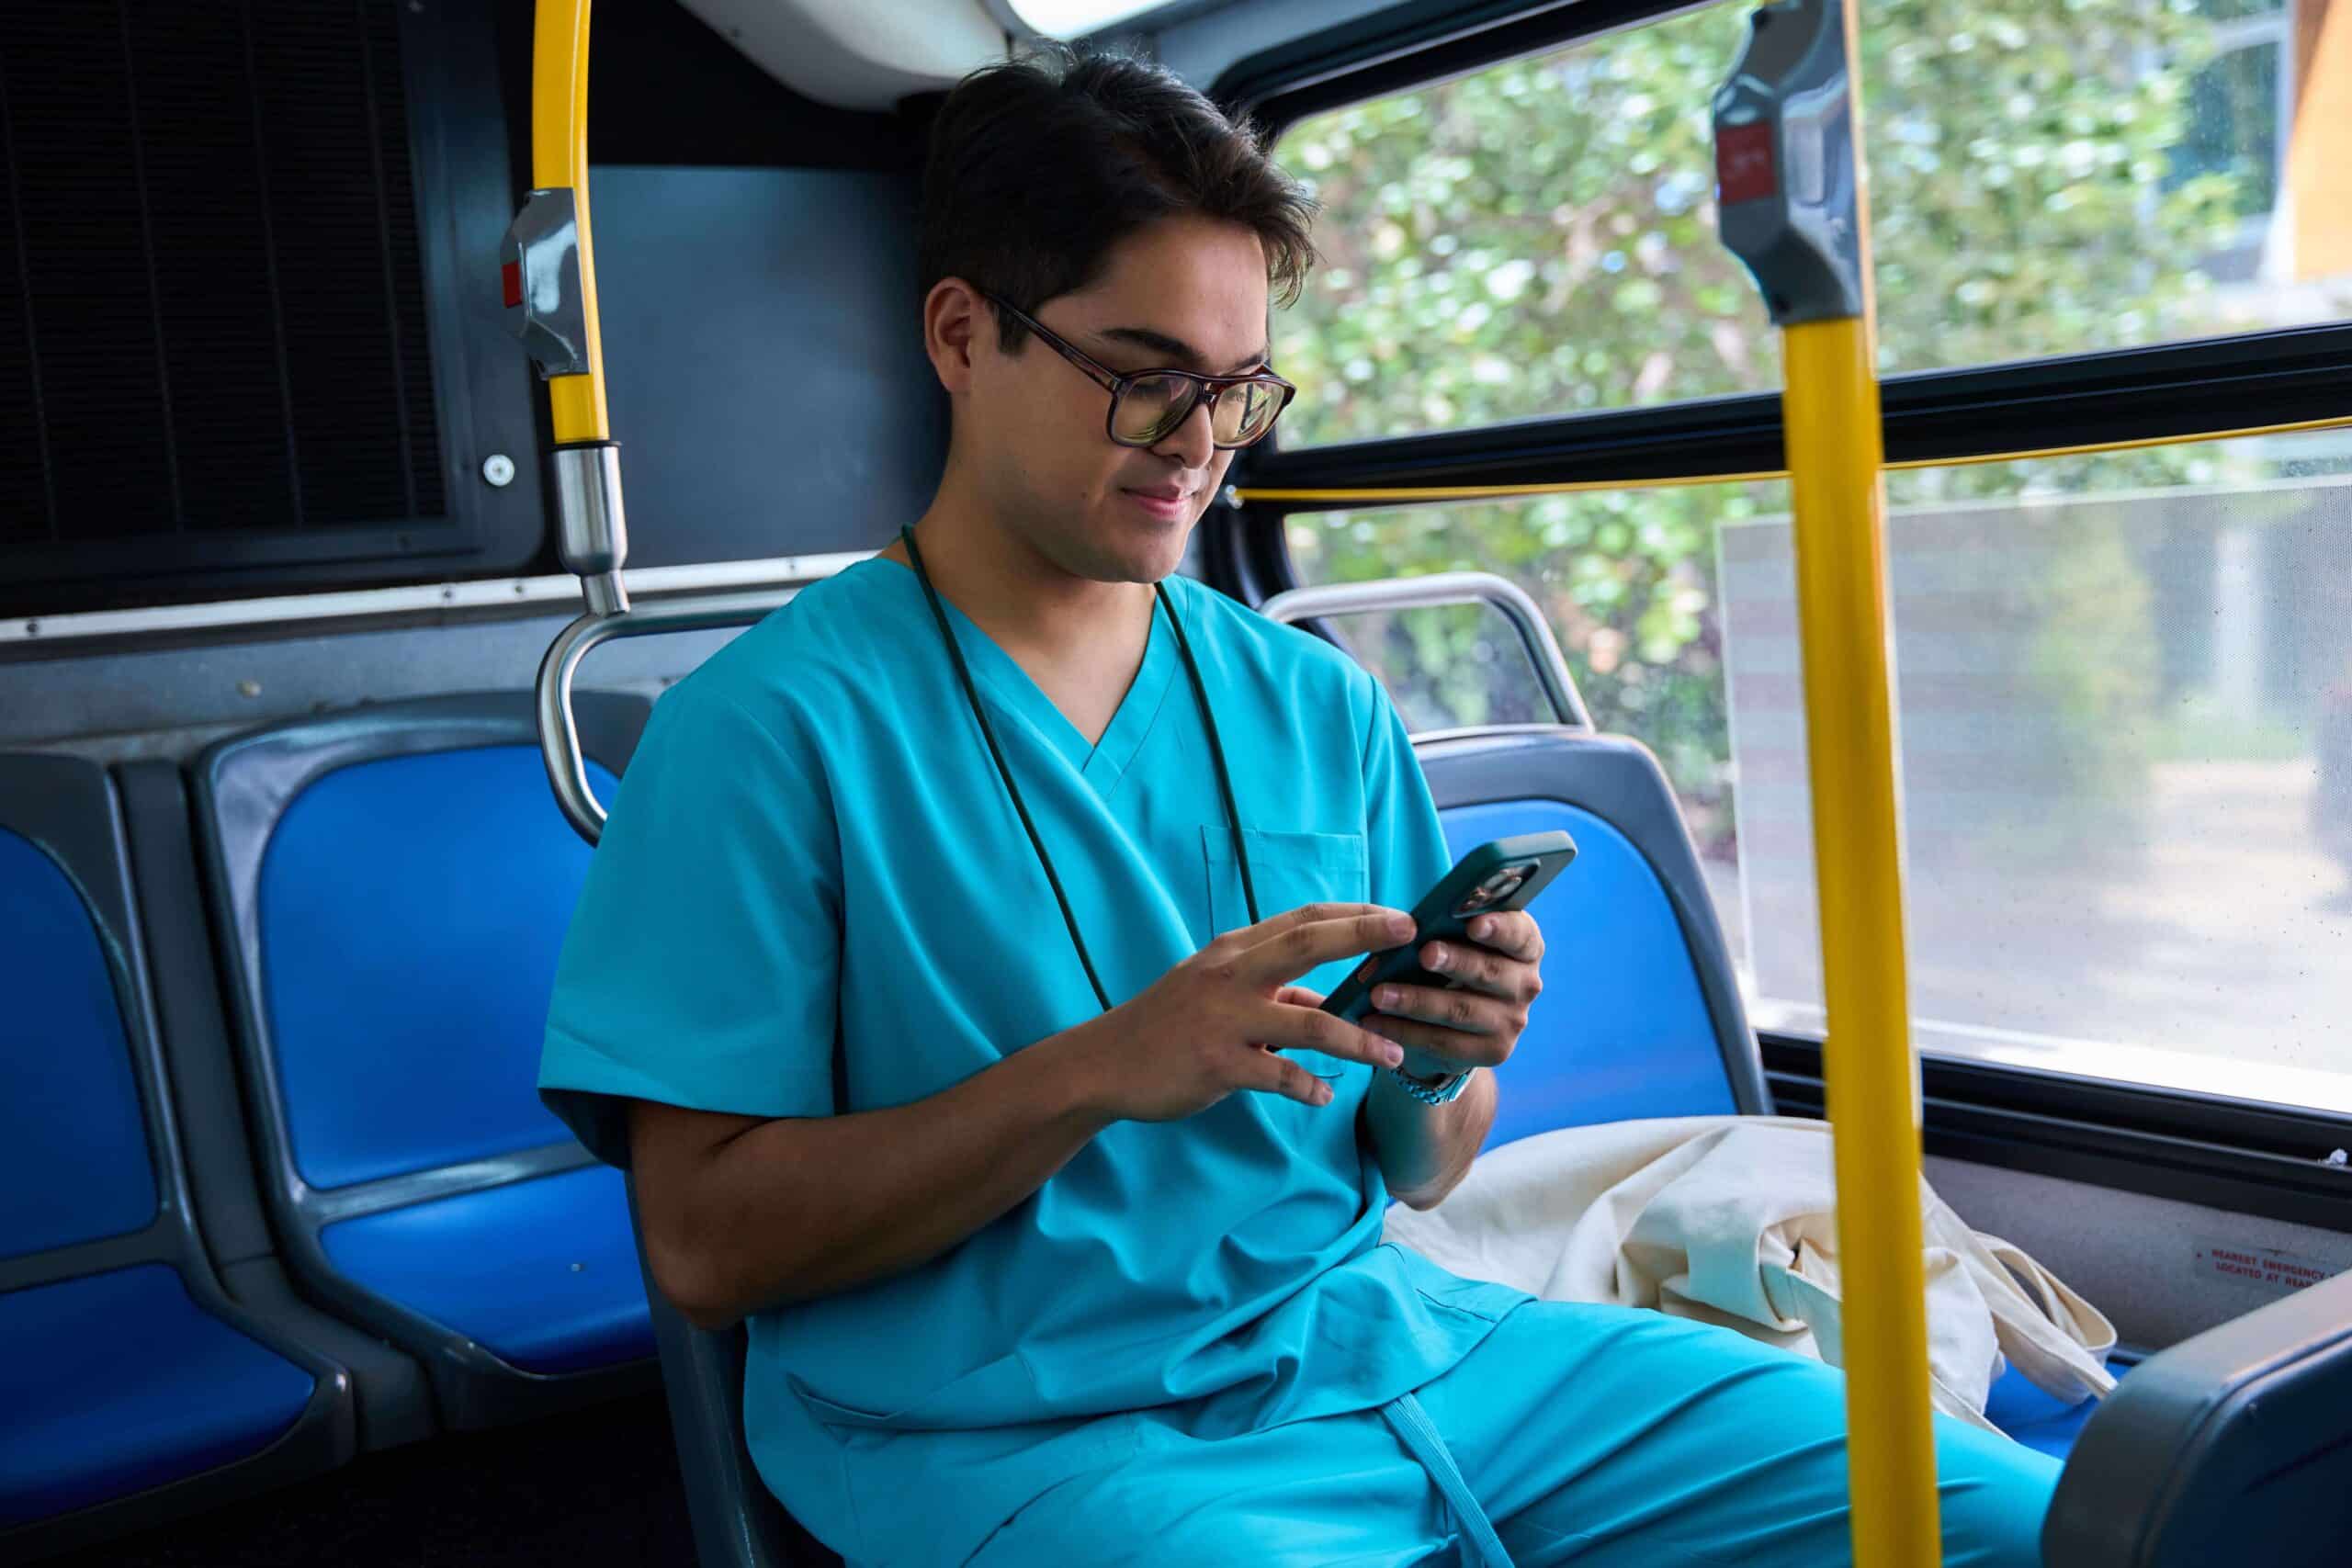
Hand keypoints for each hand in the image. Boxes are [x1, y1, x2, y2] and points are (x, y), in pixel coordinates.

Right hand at [1071, 904, 1417, 1122]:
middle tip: (1411, 938)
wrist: (1105, 1063)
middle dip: (1363, 937)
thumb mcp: (1216, 991)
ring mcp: (1225, 1018)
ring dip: (1357, 1038)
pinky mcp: (1218, 1063)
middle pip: (1308, 944)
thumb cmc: (1167, 1024)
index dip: (1354, 914)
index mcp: (1234, 951)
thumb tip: (1326, 999)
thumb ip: (1271, 990)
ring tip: (1394, 1054)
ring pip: (1308, 1021)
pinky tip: (1325, 1098)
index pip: (1304, 919)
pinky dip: (1308, 1087)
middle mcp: (1232, 974)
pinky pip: (1277, 1074)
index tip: (1399, 915)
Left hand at [1358, 910, 1543, 1081]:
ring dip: (1417, 1001)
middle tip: (1424, 953)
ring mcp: (1513, 1021)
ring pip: (1461, 1010)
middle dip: (1455, 961)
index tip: (1473, 924)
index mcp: (1524, 946)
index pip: (1520, 934)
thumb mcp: (1454, 941)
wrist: (1456, 1020)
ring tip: (1380, 994)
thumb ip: (1442, 930)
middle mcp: (1526, 984)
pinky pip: (1444, 1042)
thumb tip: (1403, 925)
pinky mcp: (1494, 1052)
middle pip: (1490, 971)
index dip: (1499, 928)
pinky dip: (1406, 1032)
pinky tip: (1376, 1023)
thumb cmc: (1452, 963)